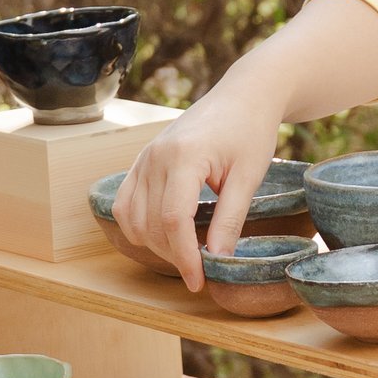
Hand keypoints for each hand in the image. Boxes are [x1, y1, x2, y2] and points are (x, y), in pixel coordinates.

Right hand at [114, 77, 282, 289]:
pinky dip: (139, 226)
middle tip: (202, 270)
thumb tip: (217, 259)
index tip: (200, 281)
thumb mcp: (249, 177)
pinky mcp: (142, 160)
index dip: (185, 256)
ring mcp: (144, 158)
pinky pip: (126, 203)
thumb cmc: (251, 131)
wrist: (242, 96)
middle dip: (173, 255)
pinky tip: (164, 236)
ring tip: (187, 253)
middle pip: (151, 223)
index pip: (173, 219)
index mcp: (183, 157)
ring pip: (133, 218)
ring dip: (156, 244)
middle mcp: (155, 157)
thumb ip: (230, 219)